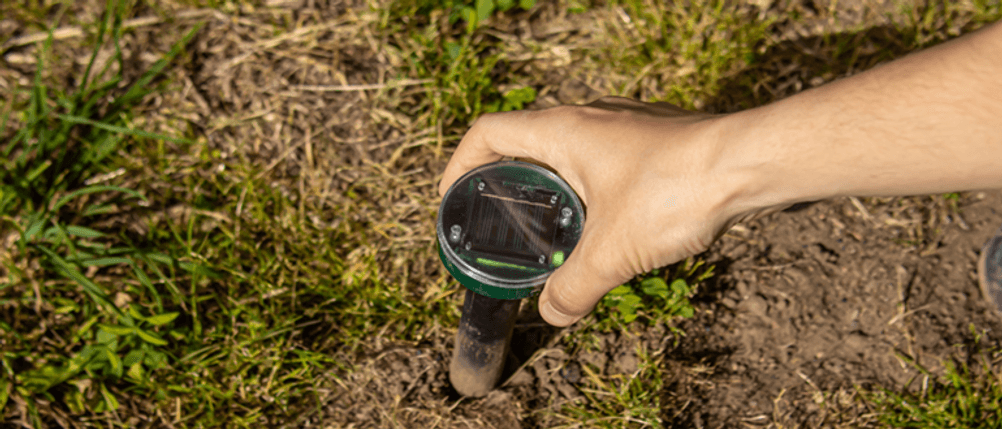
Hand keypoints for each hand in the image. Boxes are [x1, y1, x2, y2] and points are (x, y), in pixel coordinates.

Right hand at [439, 96, 762, 326]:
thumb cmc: (675, 190)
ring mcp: (623, 123)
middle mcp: (588, 117)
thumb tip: (551, 313)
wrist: (748, 164)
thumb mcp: (612, 252)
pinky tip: (608, 221)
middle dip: (505, 181)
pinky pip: (604, 155)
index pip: (486, 133)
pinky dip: (591, 185)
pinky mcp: (653, 136)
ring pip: (568, 148)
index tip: (455, 198)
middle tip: (501, 222)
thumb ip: (572, 287)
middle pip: (524, 141)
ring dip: (552, 184)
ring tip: (554, 229)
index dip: (460, 164)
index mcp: (560, 132)